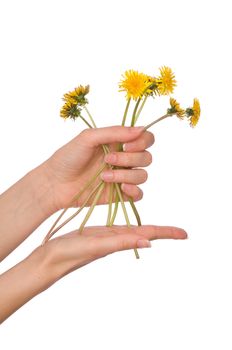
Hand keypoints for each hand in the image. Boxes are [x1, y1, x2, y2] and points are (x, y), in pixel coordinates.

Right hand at [0, 224, 186, 323]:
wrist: (50, 259)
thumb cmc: (70, 254)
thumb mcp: (96, 246)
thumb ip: (120, 243)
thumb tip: (148, 242)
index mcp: (119, 241)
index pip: (148, 235)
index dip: (166, 233)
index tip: (185, 234)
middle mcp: (116, 239)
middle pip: (145, 232)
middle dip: (163, 231)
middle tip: (180, 232)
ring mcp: (107, 236)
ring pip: (133, 229)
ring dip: (149, 228)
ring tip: (161, 228)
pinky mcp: (97, 233)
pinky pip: (118, 226)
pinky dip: (128, 222)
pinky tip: (130, 224)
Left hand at [43, 126, 153, 210]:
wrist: (55, 183)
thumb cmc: (68, 157)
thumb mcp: (88, 138)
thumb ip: (114, 132)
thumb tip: (141, 129)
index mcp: (118, 142)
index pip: (145, 138)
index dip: (143, 141)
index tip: (127, 146)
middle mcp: (124, 159)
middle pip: (146, 157)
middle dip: (130, 158)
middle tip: (108, 159)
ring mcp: (122, 177)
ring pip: (142, 175)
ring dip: (126, 175)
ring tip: (104, 176)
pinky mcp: (120, 194)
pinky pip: (139, 194)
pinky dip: (134, 191)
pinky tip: (121, 188)